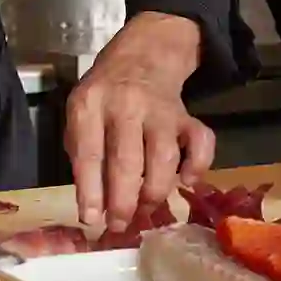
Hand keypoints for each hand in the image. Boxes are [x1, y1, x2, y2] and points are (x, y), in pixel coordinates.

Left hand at [64, 13, 214, 233]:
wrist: (142, 54)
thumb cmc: (104, 95)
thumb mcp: (80, 114)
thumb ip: (84, 155)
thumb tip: (94, 208)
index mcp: (90, 105)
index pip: (88, 153)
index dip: (90, 190)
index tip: (90, 220)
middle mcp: (125, 105)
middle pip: (126, 160)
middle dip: (123, 201)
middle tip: (119, 226)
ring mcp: (160, 109)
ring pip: (163, 157)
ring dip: (154, 191)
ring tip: (145, 212)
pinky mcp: (187, 115)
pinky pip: (200, 142)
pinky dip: (198, 166)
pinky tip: (187, 182)